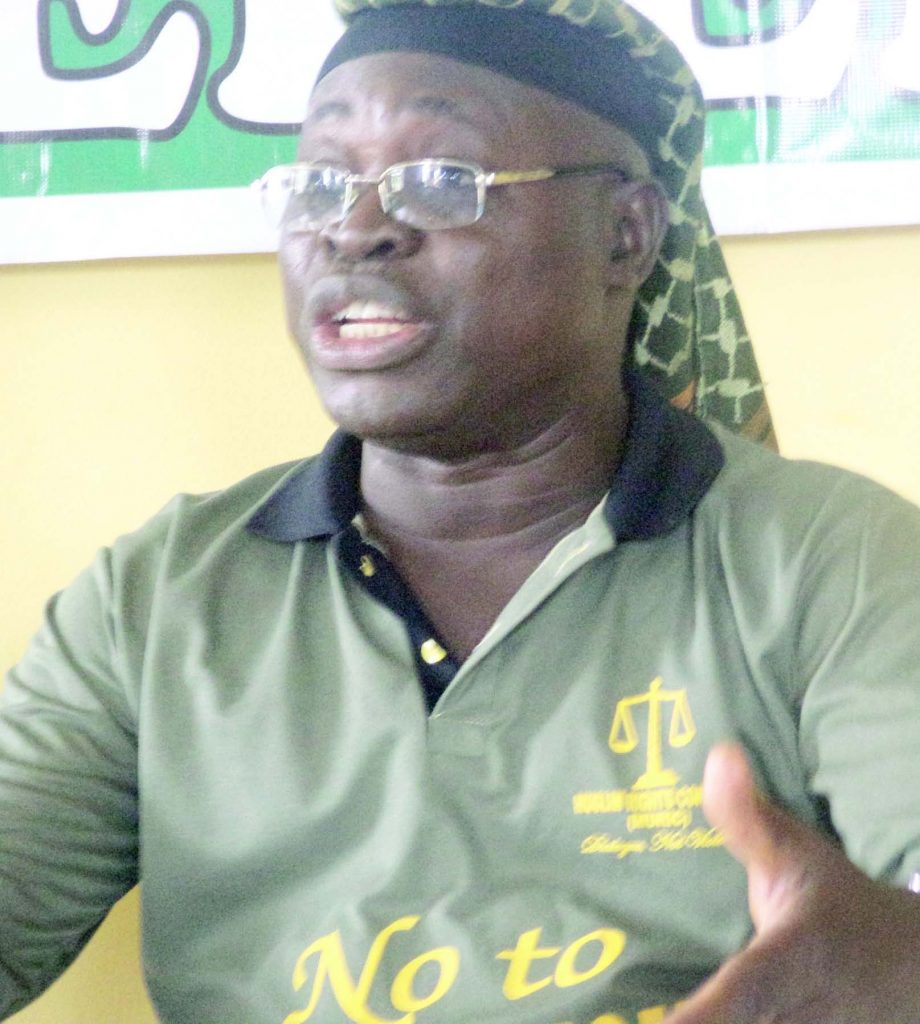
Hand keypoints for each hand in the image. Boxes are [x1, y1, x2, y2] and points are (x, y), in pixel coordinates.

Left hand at [664, 743, 919, 1023]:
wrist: (911, 964)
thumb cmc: (833, 899)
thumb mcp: (792, 852)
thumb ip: (744, 817)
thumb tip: (719, 753)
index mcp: (795, 958)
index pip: (746, 992)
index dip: (705, 1017)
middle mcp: (806, 1014)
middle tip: (630, 1019)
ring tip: (636, 1018)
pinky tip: (676, 1021)